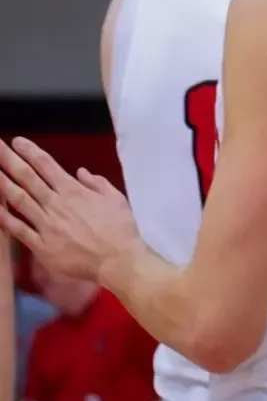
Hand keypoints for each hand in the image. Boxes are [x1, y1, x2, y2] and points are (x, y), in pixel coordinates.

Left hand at [0, 138, 140, 282]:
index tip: (17, 141)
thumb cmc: (120, 229)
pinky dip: (4, 217)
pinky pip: (17, 229)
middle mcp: (56, 204)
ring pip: (18, 200)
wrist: (118, 259)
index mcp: (74, 191)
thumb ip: (97, 184)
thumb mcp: (116, 199)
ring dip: (2, 183)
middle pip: (27, 178)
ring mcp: (46, 224)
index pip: (47, 166)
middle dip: (9, 160)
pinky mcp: (40, 245)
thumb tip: (80, 172)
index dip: (31, 152)